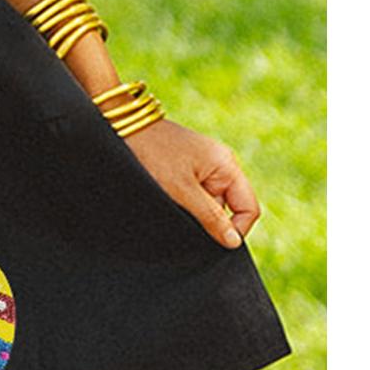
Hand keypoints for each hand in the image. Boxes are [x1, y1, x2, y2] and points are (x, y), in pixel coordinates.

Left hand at [123, 117, 261, 248]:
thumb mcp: (182, 190)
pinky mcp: (185, 172)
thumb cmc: (152, 153)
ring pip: (208, 206)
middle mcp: (219, 166)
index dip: (236, 230)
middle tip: (185, 220)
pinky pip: (193, 197)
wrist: (121, 128)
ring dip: (193, 214)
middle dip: (210, 221)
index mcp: (227, 166)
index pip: (249, 208)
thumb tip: (234, 242)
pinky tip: (166, 202)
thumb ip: (211, 216)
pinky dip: (183, 205)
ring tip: (172, 207)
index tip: (214, 242)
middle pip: (228, 209)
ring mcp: (202, 169)